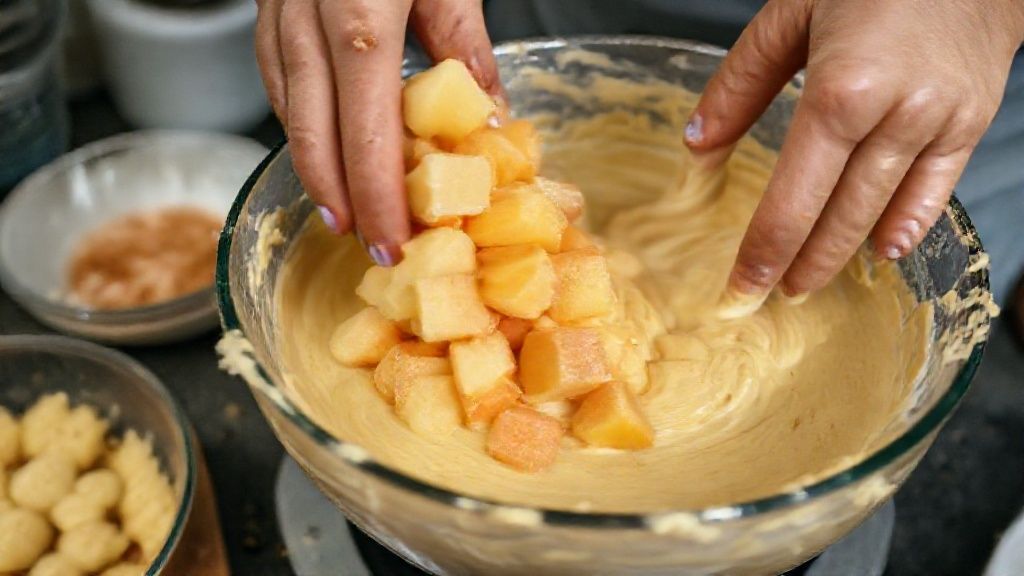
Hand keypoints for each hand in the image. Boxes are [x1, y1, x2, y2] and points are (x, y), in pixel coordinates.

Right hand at [254, 0, 500, 265]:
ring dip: (315, 170)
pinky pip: (277, 76)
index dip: (376, 193)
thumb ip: (465, 42)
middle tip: (370, 246)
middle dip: (341, 201)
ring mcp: (279, 10)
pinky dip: (300, 124)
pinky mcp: (268, 4)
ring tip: (346, 214)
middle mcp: (308, 15)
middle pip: (315, 131)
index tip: (393, 240)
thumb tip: (489, 116)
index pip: (366, 124)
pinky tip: (324, 150)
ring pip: (288, 109)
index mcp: (362, 10)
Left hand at [686, 0, 1023, 296]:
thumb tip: (697, 146)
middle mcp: (896, 113)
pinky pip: (938, 191)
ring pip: (883, 212)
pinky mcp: (972, 122)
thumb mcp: (790, 14)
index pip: (793, 198)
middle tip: (767, 297)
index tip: (739, 289)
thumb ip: (740, 84)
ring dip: (842, 255)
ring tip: (807, 280)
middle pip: (839, 216)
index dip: (763, 252)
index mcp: (843, 89)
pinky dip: (909, 226)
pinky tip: (882, 252)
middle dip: (799, 266)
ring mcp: (941, 121)